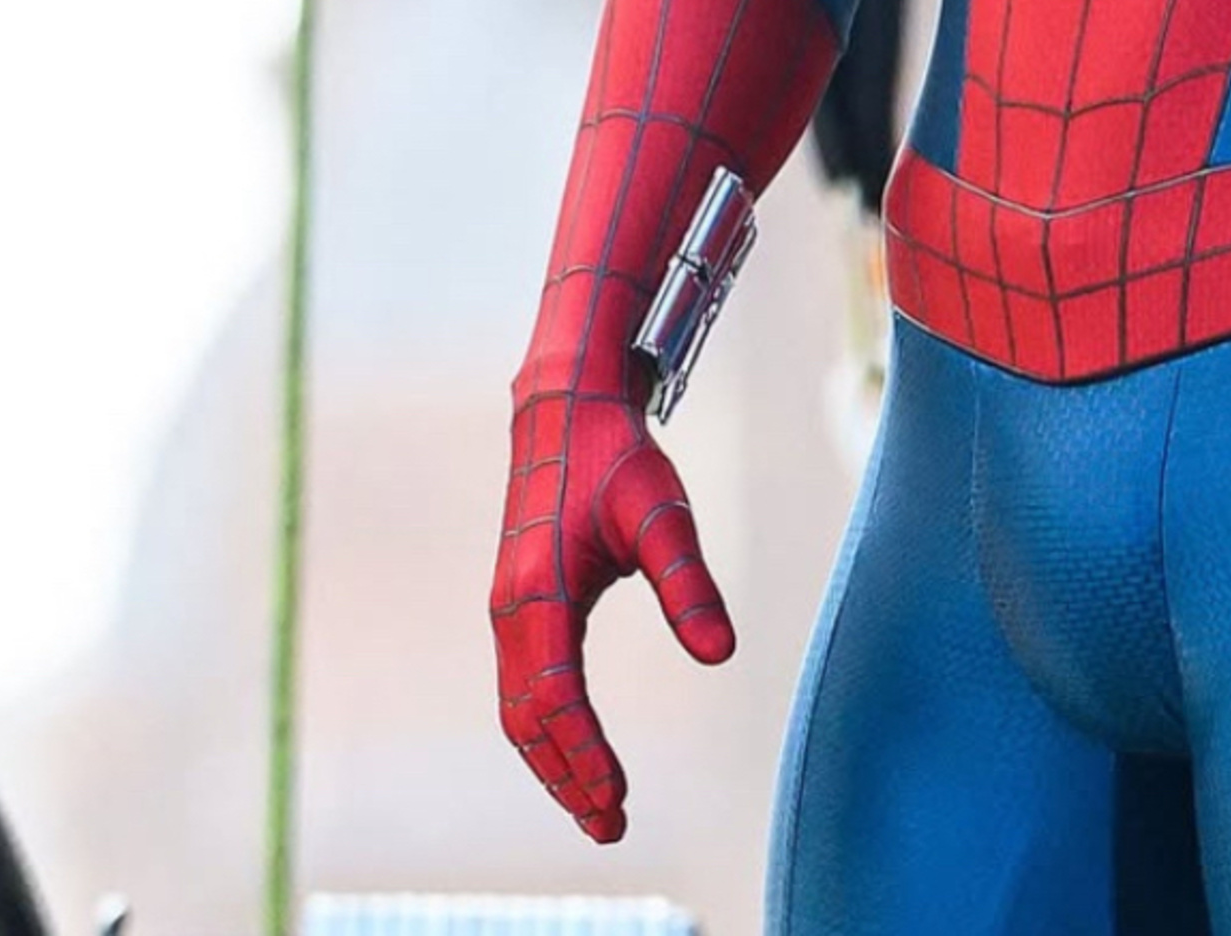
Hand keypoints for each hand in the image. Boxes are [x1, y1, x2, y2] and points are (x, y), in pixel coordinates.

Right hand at [490, 388, 734, 842]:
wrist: (565, 404)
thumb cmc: (616, 456)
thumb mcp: (662, 512)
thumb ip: (688, 582)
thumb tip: (721, 654)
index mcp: (538, 595)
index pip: (557, 701)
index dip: (586, 756)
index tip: (617, 800)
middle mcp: (512, 609)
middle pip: (529, 721)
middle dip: (567, 778)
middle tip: (612, 826)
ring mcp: (509, 607)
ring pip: (520, 708)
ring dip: (554, 760)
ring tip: (598, 803)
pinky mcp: (519, 601)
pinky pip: (524, 683)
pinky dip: (547, 727)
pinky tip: (578, 745)